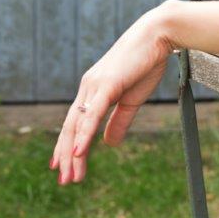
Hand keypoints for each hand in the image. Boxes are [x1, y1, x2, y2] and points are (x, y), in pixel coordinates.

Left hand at [48, 2, 177, 184]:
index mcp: (92, 92)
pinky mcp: (106, 84)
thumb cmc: (144, 63)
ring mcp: (94, 86)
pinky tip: (78, 152)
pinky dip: (84, 135)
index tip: (62, 167)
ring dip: (72, 152)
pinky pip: (92, 114)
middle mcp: (87, 89)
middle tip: (63, 181)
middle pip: (71, 128)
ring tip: (69, 175)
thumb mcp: (131, 99)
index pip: (75, 124)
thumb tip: (108, 144)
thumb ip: (118, 121)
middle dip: (66, 156)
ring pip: (77, 125)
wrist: (156, 36)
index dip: (67, 146)